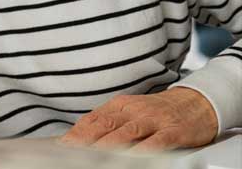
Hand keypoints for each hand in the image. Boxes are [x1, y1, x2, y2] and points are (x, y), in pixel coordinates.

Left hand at [59, 87, 218, 151]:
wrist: (196, 103)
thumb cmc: (158, 111)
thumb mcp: (130, 112)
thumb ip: (107, 123)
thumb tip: (80, 136)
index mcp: (120, 105)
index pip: (92, 119)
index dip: (76, 132)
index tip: (63, 144)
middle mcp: (134, 111)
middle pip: (105, 125)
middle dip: (86, 139)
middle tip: (71, 151)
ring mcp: (153, 120)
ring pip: (126, 132)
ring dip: (108, 145)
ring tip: (93, 156)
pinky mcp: (173, 131)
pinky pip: (156, 141)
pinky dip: (143, 149)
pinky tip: (133, 157)